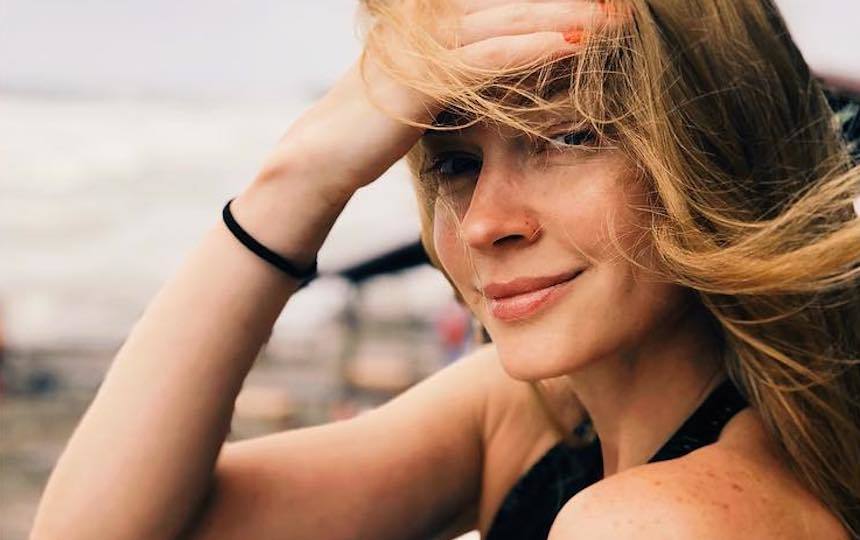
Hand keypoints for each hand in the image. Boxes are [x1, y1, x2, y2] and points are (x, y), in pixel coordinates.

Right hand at [253, 0, 611, 204]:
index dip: (549, 4)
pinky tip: (567, 44)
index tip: (601, 6)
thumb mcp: (428, 95)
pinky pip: (481, 59)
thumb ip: (464, 77)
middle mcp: (429, 26)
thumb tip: (506, 77)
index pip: (502, 5)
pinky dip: (525, 49)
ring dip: (560, 17)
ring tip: (611, 17)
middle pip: (510, 4)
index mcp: (433, 26)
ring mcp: (422, 48)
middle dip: (568, 1)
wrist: (321, 157)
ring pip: (502, 22)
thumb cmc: (375, 131)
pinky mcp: (418, 80)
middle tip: (622, 3)